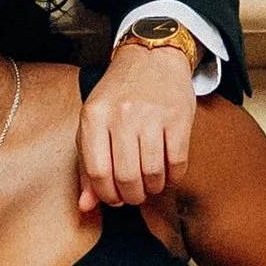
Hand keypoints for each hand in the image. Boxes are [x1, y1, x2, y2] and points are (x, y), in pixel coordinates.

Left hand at [77, 37, 199, 214]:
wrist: (152, 58)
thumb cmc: (118, 96)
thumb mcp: (94, 123)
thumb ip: (87, 165)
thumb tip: (86, 207)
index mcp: (94, 116)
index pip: (97, 172)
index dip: (106, 195)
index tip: (114, 199)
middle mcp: (121, 115)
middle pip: (126, 177)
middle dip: (131, 196)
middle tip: (134, 195)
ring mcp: (151, 115)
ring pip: (152, 173)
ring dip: (152, 188)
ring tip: (150, 184)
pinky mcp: (179, 117)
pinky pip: (177, 163)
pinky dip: (172, 178)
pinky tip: (167, 174)